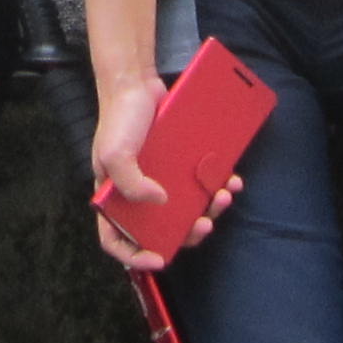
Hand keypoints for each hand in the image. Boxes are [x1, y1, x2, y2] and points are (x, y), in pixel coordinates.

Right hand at [86, 70, 239, 269]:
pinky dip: (216, 184)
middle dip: (187, 233)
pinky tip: (229, 179)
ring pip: (186, 209)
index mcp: (113, 198)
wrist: (137, 83)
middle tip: (204, 224)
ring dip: (209, 209)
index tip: (159, 259)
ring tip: (223, 196)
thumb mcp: (115, 153)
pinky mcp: (178, 166)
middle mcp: (137, 194)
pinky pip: (199, 184)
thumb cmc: (119, 119)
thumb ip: (131, 184)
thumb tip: (161, 201)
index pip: (115, 240)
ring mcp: (159, 181)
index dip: (134, 257)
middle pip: (160, 229)